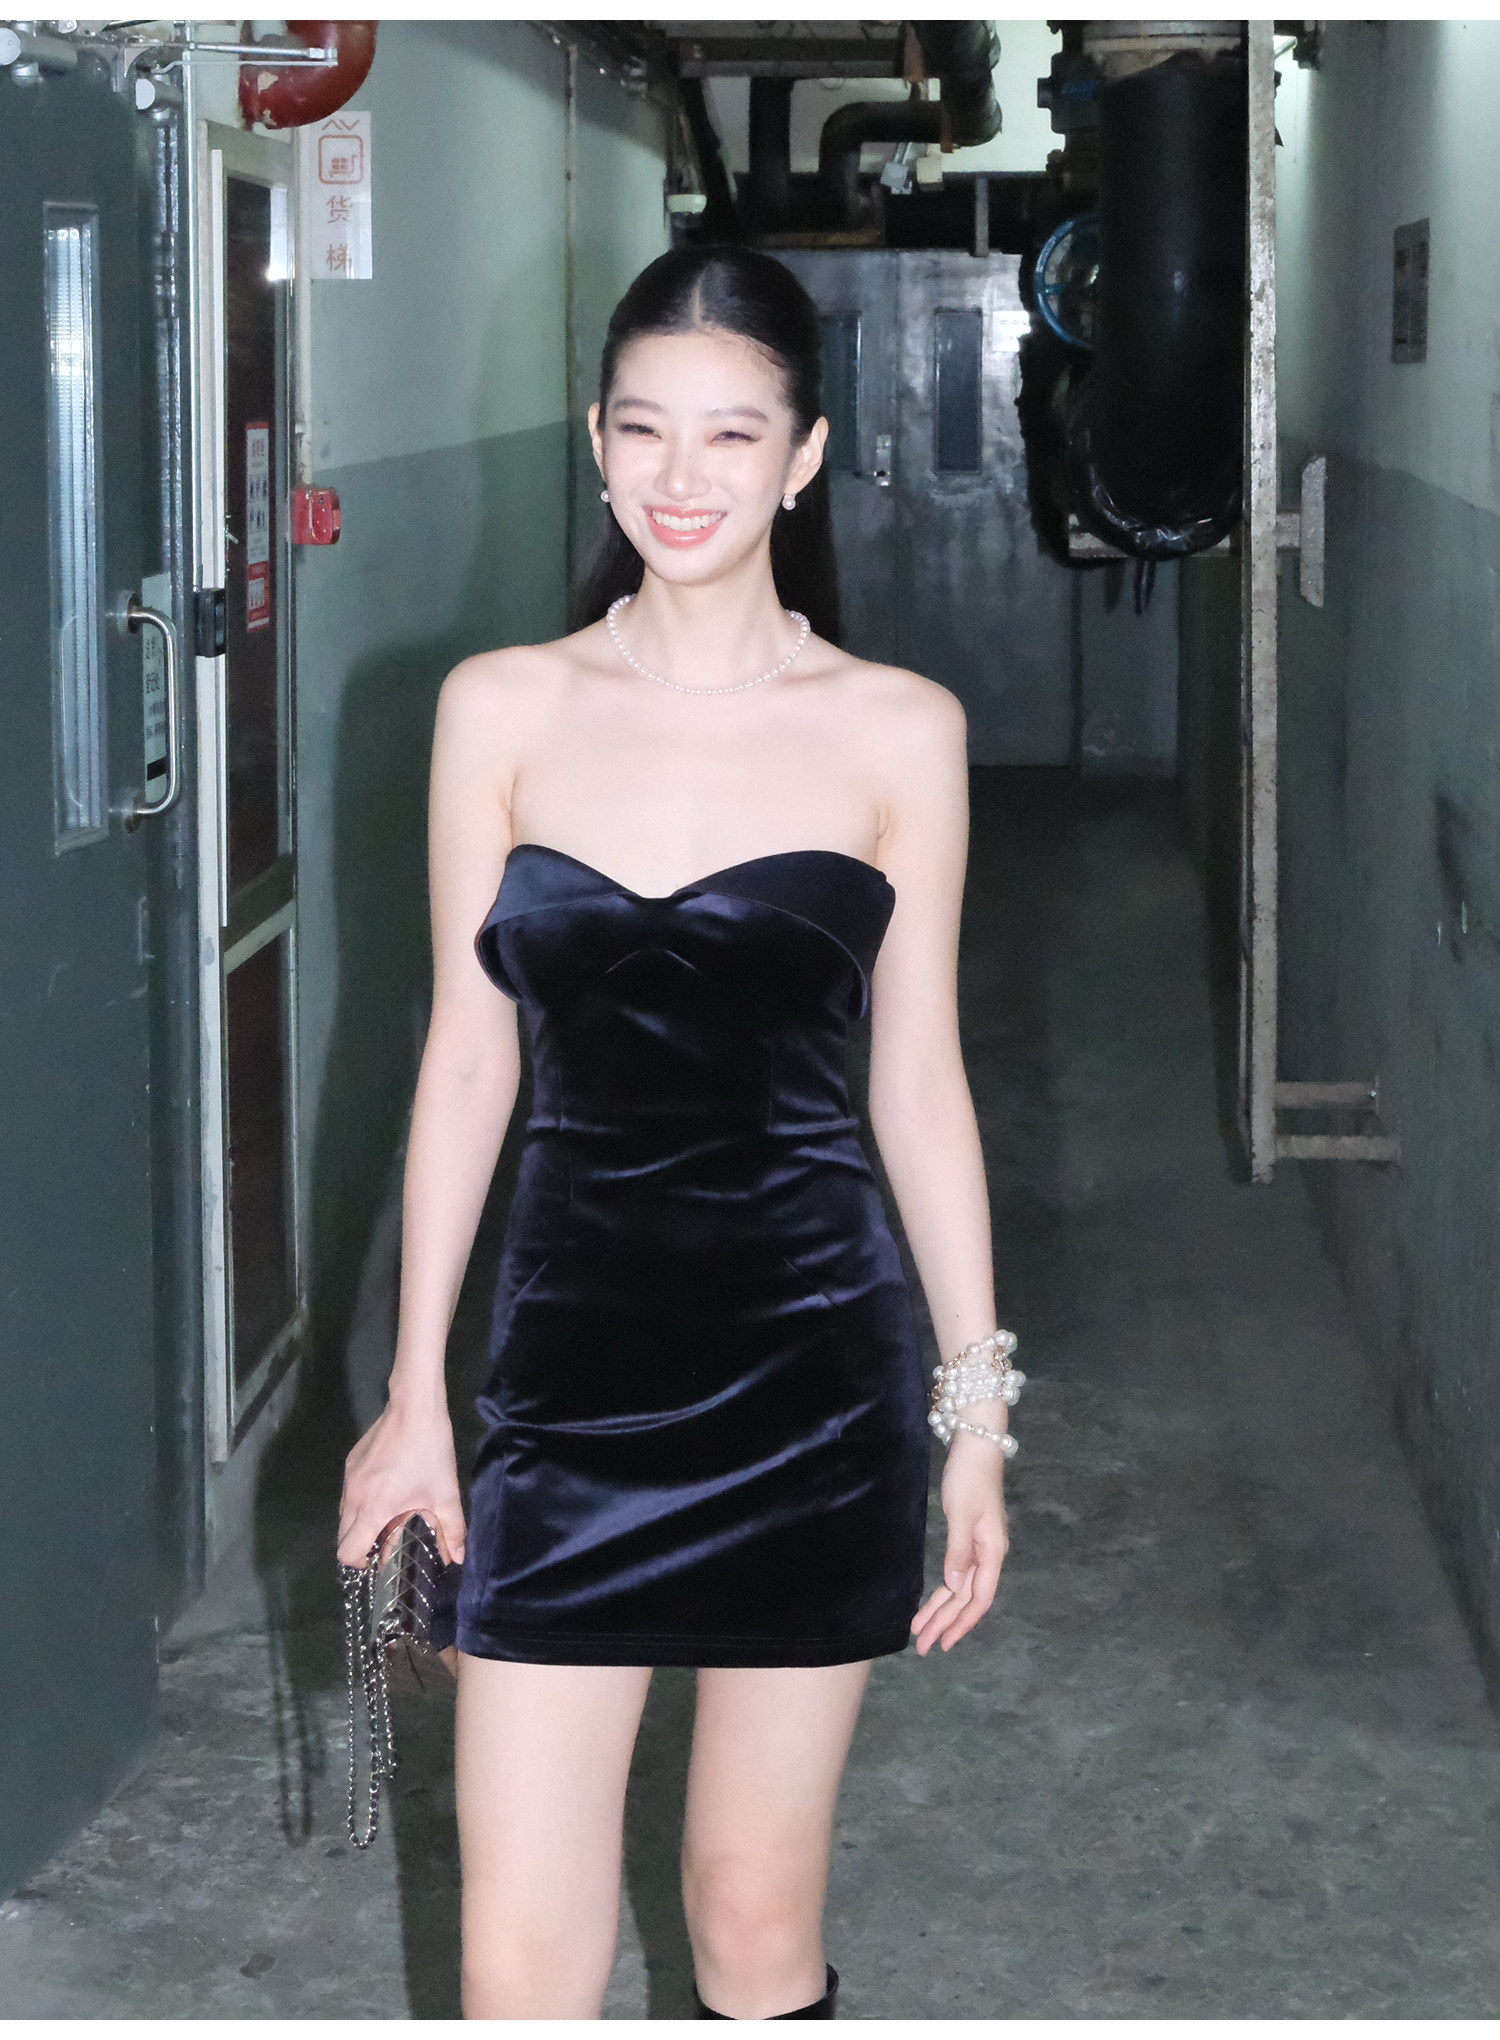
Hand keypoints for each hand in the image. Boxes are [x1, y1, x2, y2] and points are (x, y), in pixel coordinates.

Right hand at [337, 1394, 466, 1568]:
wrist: (414, 1408)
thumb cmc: (430, 1453)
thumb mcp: (446, 1494)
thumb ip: (452, 1530)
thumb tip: (457, 1558)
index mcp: (373, 1510)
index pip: (347, 1552)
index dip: (360, 1563)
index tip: (379, 1560)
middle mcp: (353, 1498)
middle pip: (342, 1537)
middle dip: (360, 1546)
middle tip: (386, 1541)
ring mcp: (349, 1479)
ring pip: (343, 1515)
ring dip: (359, 1524)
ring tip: (387, 1517)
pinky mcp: (350, 1462)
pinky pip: (348, 1494)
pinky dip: (360, 1502)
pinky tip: (385, 1490)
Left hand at [910, 1431, 1007, 1654]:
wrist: (976, 1447)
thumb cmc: (970, 1477)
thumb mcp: (963, 1513)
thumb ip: (959, 1550)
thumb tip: (954, 1585)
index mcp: (992, 1551)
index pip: (980, 1598)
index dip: (963, 1622)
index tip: (944, 1642)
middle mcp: (988, 1554)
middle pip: (967, 1598)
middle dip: (945, 1623)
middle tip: (923, 1647)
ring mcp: (979, 1547)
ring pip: (960, 1588)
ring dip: (941, 1610)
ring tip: (920, 1632)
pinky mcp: (968, 1538)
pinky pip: (956, 1573)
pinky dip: (943, 1590)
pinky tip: (932, 1603)